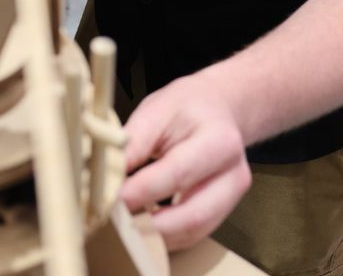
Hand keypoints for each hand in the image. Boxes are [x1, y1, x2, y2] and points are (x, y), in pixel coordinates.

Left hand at [119, 72, 251, 249]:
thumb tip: (108, 172)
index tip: (112, 199)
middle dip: (150, 225)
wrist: (219, 109)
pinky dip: (166, 234)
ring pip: (195, 232)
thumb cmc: (186, 107)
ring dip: (156, 234)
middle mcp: (234, 174)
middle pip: (193, 215)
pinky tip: (142, 225)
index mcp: (219, 140)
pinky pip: (194, 233)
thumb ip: (134, 141)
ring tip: (124, 225)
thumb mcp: (157, 109)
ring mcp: (232, 197)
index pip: (177, 173)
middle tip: (116, 221)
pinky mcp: (224, 211)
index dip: (142, 191)